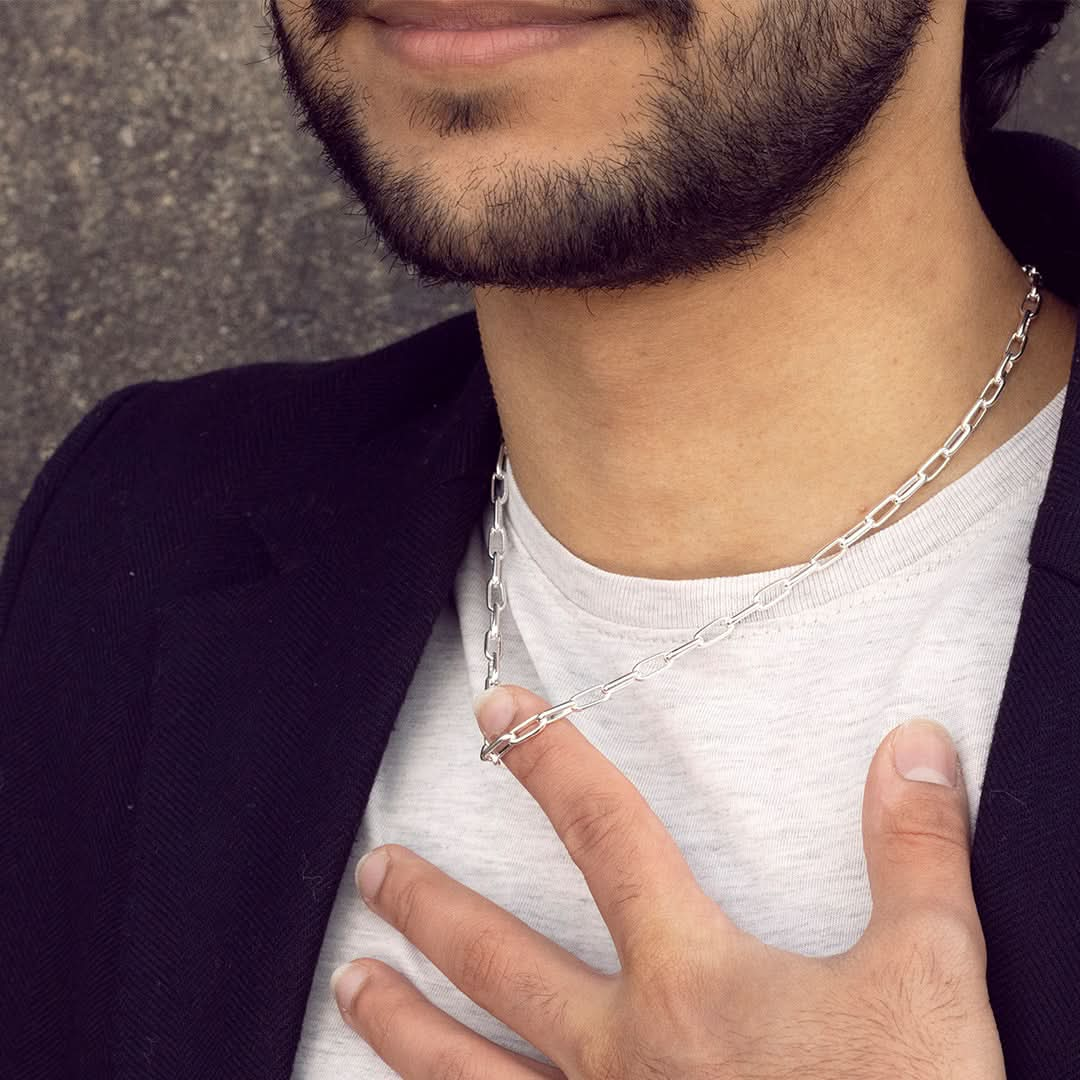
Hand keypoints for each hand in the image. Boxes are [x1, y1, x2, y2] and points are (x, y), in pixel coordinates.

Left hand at [330, 683, 1005, 1078]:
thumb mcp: (930, 979)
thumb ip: (913, 854)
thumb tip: (914, 743)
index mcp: (689, 982)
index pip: (605, 836)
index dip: (550, 760)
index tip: (502, 711)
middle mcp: (621, 1054)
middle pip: (498, 959)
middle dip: (430, 905)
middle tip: (377, 869)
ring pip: (468, 1071)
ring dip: (402, 1025)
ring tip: (351, 984)